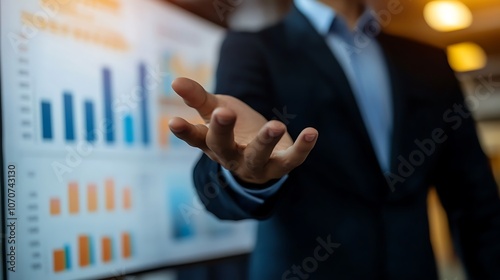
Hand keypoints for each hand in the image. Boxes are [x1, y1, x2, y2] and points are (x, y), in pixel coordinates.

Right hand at [169, 77, 318, 184]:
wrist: (261, 157)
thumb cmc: (235, 129)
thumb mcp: (217, 110)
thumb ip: (199, 98)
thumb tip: (175, 81)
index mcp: (213, 144)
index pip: (197, 138)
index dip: (185, 132)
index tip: (174, 121)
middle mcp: (231, 158)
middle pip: (224, 147)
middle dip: (223, 131)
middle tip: (224, 113)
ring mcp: (256, 165)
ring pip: (257, 156)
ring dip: (265, 141)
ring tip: (274, 125)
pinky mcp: (280, 166)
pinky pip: (291, 160)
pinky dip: (302, 148)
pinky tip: (311, 132)